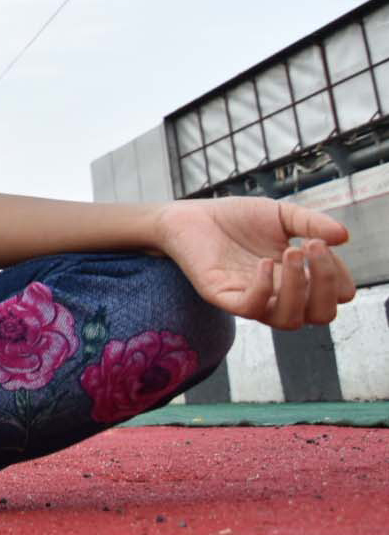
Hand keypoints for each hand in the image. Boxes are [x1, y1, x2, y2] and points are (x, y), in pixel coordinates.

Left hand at [155, 197, 354, 328]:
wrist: (190, 215)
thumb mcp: (281, 215)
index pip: (335, 297)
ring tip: (291, 251)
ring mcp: (250, 298)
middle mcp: (278, 295)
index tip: (323, 244)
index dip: (339, 276)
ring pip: (289, 320)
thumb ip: (312, 223)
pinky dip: (264, 289)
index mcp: (297, 279)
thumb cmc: (236, 219)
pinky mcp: (222, 296)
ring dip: (299, 288)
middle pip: (320, 316)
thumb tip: (344, 237)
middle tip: (312, 247)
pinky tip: (264, 262)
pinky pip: (250, 309)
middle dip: (326, 284)